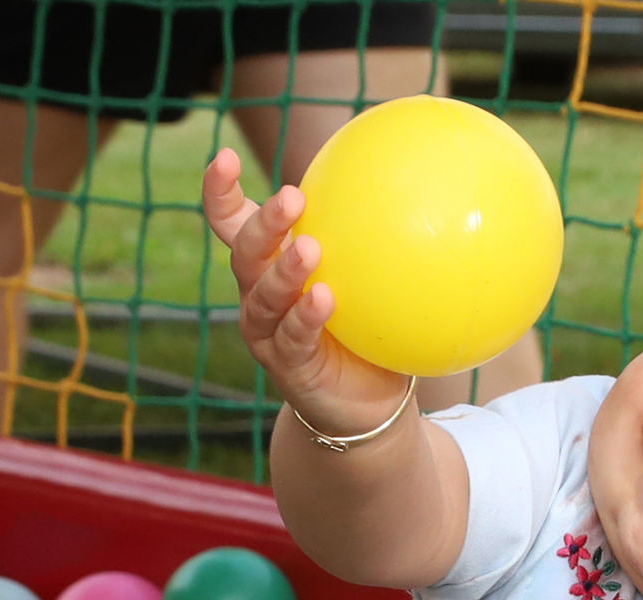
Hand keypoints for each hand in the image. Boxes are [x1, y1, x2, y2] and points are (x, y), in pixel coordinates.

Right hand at [202, 148, 412, 434]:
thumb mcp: (369, 276)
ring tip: (309, 249)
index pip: (232, 223)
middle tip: (293, 199)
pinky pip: (292, 338)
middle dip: (264, 225)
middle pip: (245, 253)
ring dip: (284, 271)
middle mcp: (257, 295)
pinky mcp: (286, 366)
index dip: (218, 192)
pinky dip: (306, 317)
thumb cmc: (365, 328)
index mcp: (269, 264)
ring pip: (263, 297)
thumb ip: (378, 234)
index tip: (221, 156)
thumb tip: (424, 174)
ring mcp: (267, 333)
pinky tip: (325, 299)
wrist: (366, 401)